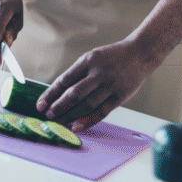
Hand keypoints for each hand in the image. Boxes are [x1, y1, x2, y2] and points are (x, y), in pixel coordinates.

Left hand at [35, 38, 161, 131]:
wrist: (140, 54)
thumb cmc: (112, 57)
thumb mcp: (93, 57)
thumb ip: (79, 73)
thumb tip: (60, 93)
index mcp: (88, 60)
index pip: (65, 80)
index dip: (51, 94)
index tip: (40, 105)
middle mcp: (98, 73)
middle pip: (74, 94)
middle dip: (59, 107)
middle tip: (48, 116)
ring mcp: (110, 85)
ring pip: (87, 105)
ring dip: (71, 116)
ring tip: (59, 123)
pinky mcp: (120, 96)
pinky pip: (102, 111)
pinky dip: (88, 121)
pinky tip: (77, 127)